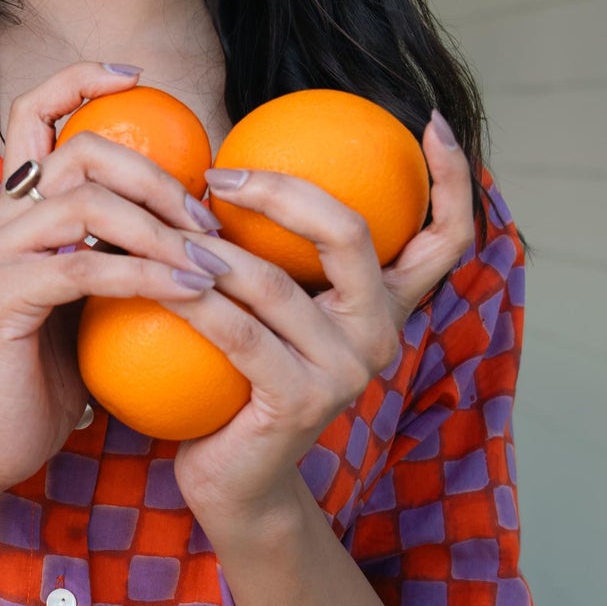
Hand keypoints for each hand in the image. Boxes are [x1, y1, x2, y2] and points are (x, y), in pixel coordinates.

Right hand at [0, 62, 222, 500]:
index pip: (33, 115)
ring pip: (85, 203)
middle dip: (155, 176)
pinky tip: (191, 292)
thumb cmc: (53, 374)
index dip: (78, 81)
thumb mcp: (93, 297)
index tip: (137, 77)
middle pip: (80, 153)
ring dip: (159, 228)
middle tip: (205, 218)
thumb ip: (117, 246)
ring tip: (209, 260)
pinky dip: (146, 275)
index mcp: (15, 209)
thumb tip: (197, 211)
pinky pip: (85, 267)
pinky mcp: (2, 296)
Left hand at [169, 111, 475, 528]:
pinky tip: (154, 277)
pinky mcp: (301, 402)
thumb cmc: (242, 379)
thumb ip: (284, 254)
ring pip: (277, 285)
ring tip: (170, 221)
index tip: (433, 123)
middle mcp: (380, 336)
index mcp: (386, 306)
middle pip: (351, 237)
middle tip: (223, 175)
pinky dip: (192, 301)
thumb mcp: (275, 310)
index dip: (452, 179)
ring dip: (215, 248)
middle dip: (285, 192)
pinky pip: (237, 334)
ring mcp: (345, 372)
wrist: (236, 482)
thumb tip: (240, 161)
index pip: (445, 236)